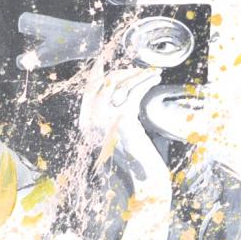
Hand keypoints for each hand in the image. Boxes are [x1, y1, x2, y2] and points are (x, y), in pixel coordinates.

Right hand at [78, 64, 170, 200]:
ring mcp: (104, 121)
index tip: (102, 61)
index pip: (88, 92)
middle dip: (122, 73)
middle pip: (103, 84)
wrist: (142, 178)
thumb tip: (115, 91)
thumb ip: (110, 116)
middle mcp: (90, 122)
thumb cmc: (133, 159)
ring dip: (137, 75)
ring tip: (153, 73)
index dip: (95, 74)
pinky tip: (155, 79)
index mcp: (85, 125)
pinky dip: (145, 82)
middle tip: (139, 70)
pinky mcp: (122, 120)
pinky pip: (132, 93)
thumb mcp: (116, 135)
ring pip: (118, 85)